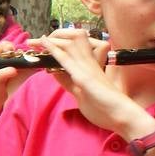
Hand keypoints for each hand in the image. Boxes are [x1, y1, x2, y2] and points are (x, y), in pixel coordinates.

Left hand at [39, 31, 154, 138]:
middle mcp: (88, 64)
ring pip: (69, 46)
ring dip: (50, 42)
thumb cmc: (105, 107)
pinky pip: (68, 60)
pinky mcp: (85, 77)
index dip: (55, 46)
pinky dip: (55, 51)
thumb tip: (55, 73)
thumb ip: (68, 82)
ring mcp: (87, 69)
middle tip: (32, 41)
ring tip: (34, 40)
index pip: (70, 51)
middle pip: (70, 43)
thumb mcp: (80, 93)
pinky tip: (46, 44)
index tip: (40, 45)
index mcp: (88, 68)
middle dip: (50, 39)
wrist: (123, 116)